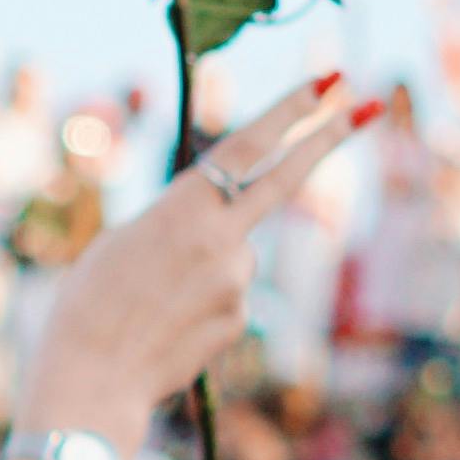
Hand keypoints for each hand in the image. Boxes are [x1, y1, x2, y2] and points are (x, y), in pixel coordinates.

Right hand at [16, 76, 366, 453]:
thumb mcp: (123, 239)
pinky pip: (228, 295)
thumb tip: (218, 227)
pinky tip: (166, 324)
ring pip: (234, 254)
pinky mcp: (240, 318)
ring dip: (203, 265)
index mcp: (183, 208)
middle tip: (369, 104)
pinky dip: (202, 301)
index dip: (290, 111)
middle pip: (286, 179)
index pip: (248, 147)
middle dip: (328, 137)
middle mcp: (222, 239)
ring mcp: (237, 281)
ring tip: (151, 299)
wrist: (92, 378)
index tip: (326, 80)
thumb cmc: (89, 304)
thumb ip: (178, 219)